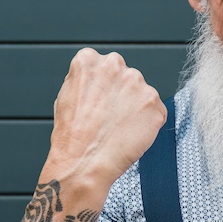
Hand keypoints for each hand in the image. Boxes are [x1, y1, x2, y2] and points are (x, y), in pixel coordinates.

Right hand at [43, 48, 167, 189]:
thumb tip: (99, 80)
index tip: (99, 103)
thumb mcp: (66, 95)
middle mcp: (114, 64)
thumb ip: (86, 80)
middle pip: (126, 77)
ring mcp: (137, 83)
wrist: (83, 162)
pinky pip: (156, 112)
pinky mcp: (154, 103)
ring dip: (136, 108)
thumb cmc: (71, 135)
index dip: (103, 88)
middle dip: (122, 95)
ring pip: (142, 94)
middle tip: (109, 118)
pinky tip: (131, 134)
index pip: (105, 66)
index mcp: (89, 59)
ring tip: (118, 128)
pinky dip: (148, 123)